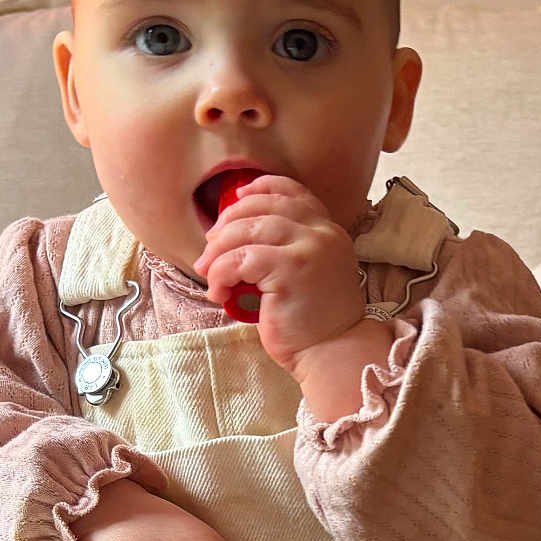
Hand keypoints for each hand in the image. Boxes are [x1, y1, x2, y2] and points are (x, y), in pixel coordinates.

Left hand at [194, 176, 364, 371]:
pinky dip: (220, 274)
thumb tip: (238, 236)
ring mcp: (308, 250)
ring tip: (207, 270)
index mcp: (329, 232)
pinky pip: (240, 260)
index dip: (261, 188)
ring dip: (218, 248)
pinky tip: (218, 291)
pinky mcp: (290, 271)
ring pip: (248, 230)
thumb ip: (293, 249)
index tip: (238, 197)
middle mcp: (323, 235)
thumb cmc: (316, 321)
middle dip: (229, 220)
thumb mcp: (312, 274)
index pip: (293, 192)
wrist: (333, 352)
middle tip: (210, 243)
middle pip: (264, 207)